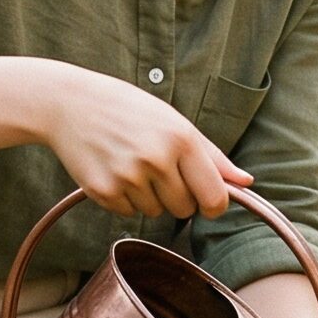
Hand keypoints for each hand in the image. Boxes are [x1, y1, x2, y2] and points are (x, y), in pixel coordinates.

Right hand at [40, 66, 250, 219]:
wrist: (70, 103)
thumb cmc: (129, 110)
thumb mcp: (174, 122)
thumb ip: (212, 155)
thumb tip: (246, 182)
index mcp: (181, 139)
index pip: (214, 197)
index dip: (214, 205)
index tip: (207, 201)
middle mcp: (156, 159)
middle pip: (185, 209)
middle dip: (177, 196)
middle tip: (158, 168)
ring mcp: (128, 177)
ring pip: (155, 213)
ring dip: (149, 197)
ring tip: (132, 164)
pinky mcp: (103, 191)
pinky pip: (128, 213)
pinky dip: (124, 199)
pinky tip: (114, 171)